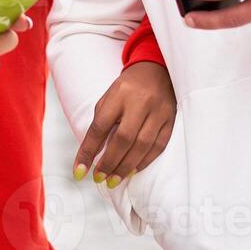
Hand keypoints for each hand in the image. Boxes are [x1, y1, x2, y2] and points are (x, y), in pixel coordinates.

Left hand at [74, 61, 174, 186]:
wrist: (156, 70)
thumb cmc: (127, 89)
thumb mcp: (109, 98)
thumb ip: (101, 123)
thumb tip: (92, 155)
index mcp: (118, 94)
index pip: (99, 126)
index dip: (88, 150)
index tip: (79, 171)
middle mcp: (139, 102)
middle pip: (123, 138)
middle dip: (109, 162)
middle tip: (99, 179)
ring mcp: (158, 111)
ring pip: (142, 145)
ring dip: (126, 166)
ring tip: (113, 180)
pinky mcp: (171, 119)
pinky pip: (159, 145)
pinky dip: (145, 161)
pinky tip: (133, 170)